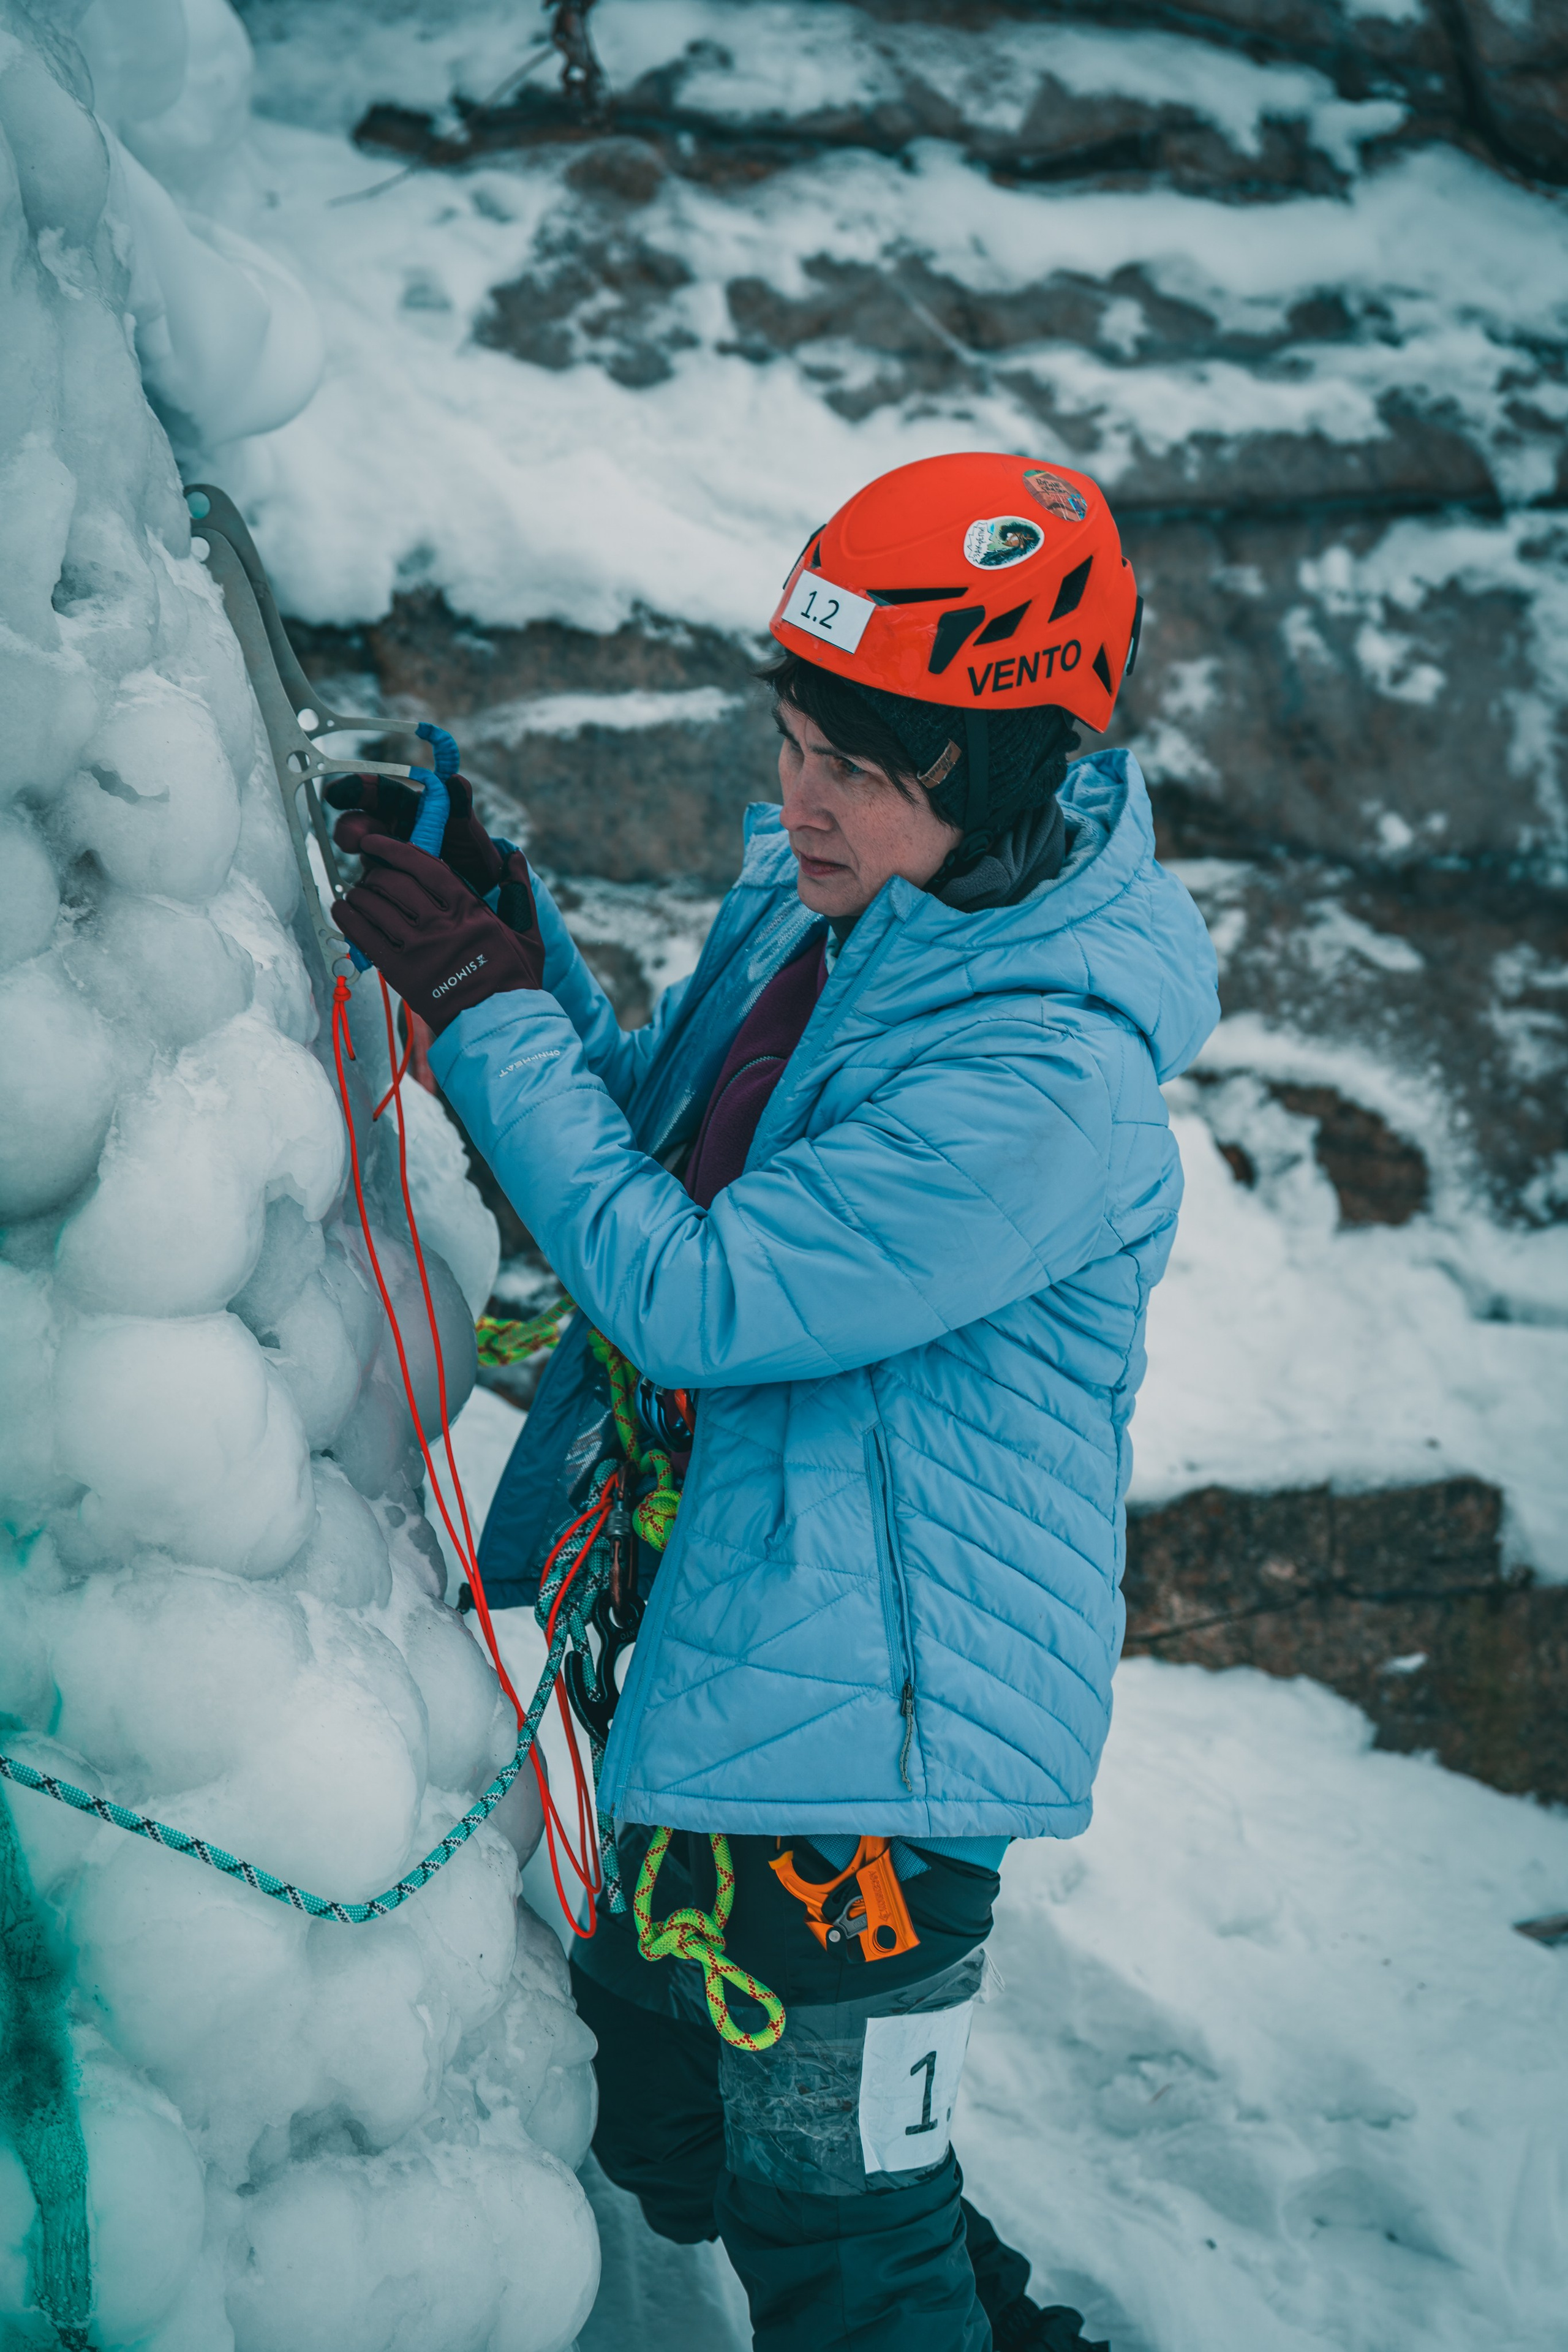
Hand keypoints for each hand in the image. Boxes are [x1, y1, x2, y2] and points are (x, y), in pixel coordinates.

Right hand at [326, 725, 502, 893]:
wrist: (479, 889)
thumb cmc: (471, 851)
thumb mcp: (468, 829)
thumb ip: (461, 806)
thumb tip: (455, 779)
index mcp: (408, 807)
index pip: (379, 791)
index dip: (356, 788)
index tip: (335, 794)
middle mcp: (390, 829)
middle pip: (360, 822)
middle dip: (351, 828)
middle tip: (354, 839)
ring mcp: (384, 855)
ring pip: (361, 853)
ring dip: (363, 857)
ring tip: (373, 860)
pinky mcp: (383, 880)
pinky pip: (369, 880)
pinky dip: (369, 884)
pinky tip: (376, 888)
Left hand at [333, 832, 545, 1033]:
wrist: (499, 1024)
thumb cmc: (514, 979)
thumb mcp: (527, 932)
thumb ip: (518, 891)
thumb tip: (513, 856)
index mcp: (469, 909)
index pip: (423, 865)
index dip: (393, 848)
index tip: (375, 842)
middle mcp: (439, 925)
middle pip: (394, 882)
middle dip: (375, 871)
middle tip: (370, 873)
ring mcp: (418, 949)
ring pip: (375, 906)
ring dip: (359, 893)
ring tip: (356, 892)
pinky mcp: (401, 973)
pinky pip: (365, 938)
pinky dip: (349, 919)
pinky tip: (342, 910)